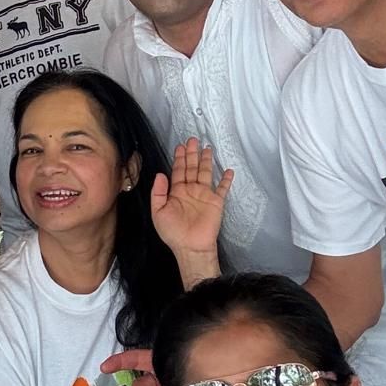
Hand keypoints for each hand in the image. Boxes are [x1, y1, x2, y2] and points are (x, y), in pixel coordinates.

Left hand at [151, 140, 232, 278]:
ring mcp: (204, 195)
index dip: (179, 158)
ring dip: (206, 161)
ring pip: (205, 173)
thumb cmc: (172, 232)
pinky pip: (222, 189)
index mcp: (176, 191)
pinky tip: (228, 170)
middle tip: (193, 139)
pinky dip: (226, 180)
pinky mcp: (216, 202)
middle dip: (192, 154)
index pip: (178, 170)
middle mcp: (191, 190)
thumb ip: (158, 192)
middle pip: (191, 167)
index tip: (180, 146)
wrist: (190, 247)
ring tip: (207, 148)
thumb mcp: (158, 212)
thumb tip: (160, 173)